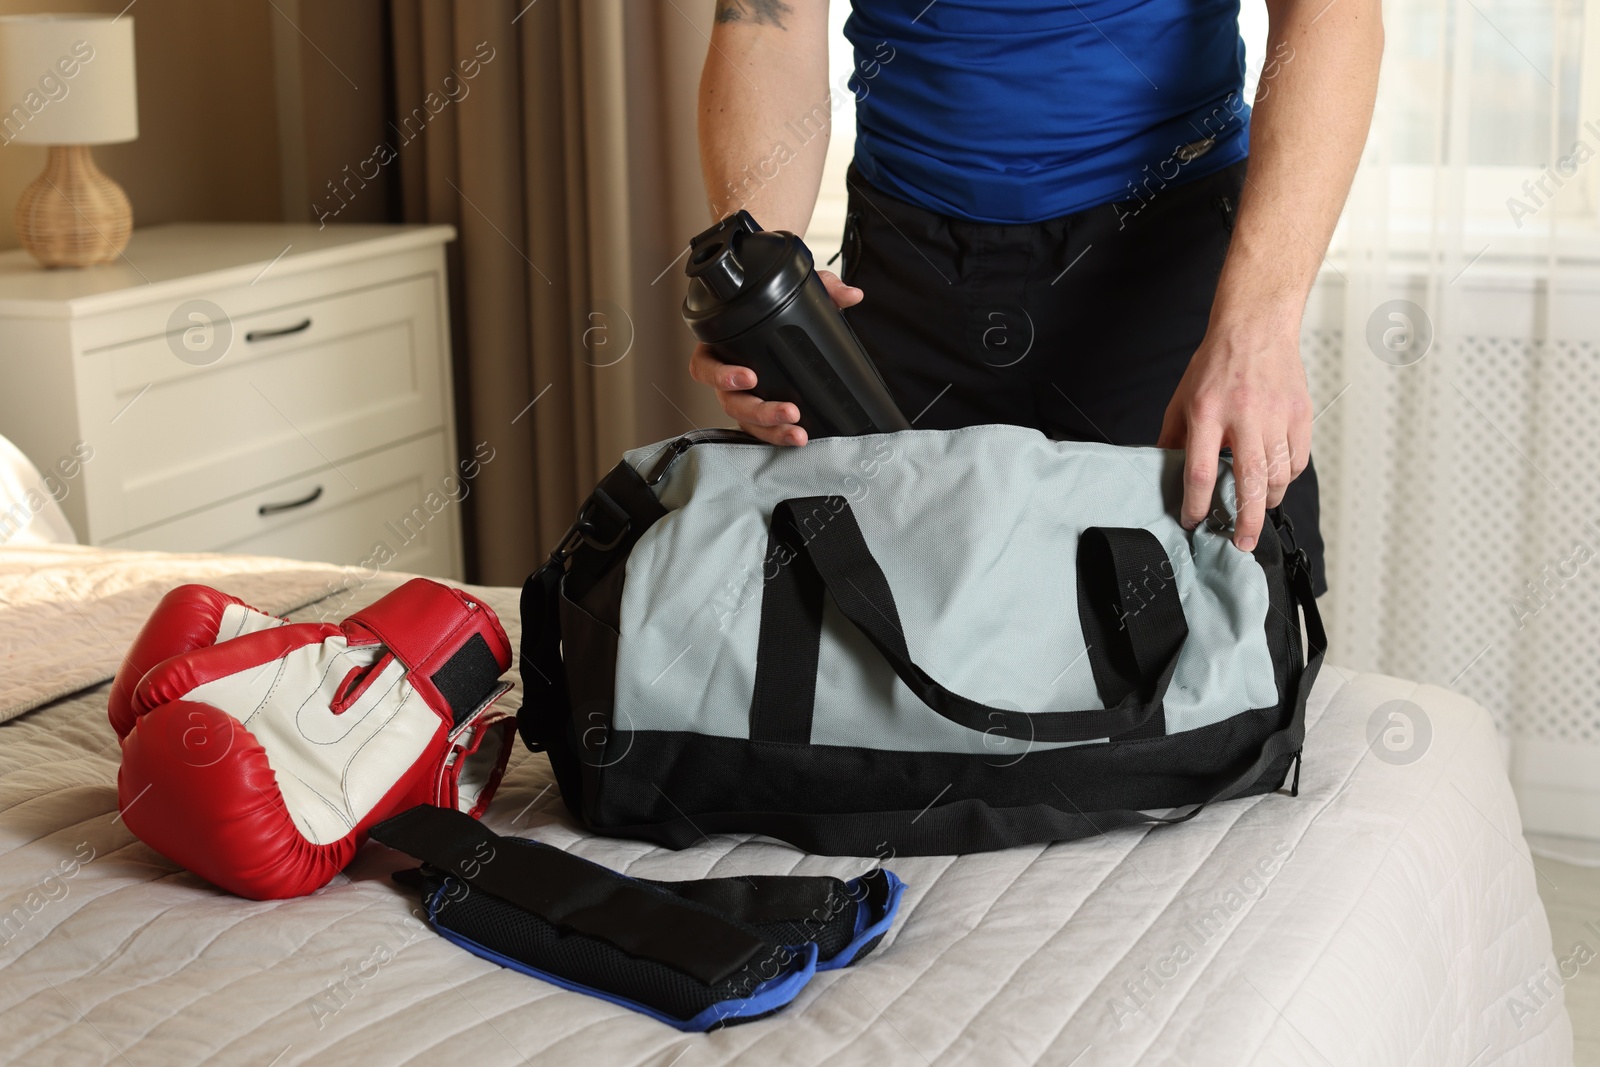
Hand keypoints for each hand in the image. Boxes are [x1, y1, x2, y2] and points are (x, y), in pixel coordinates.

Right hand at [689, 270, 862, 445]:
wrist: (794, 333)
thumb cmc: (781, 312)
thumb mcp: (801, 294)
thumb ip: (823, 288)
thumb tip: (851, 295)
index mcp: (723, 348)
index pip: (705, 365)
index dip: (721, 375)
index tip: (750, 377)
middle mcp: (727, 377)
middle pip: (729, 402)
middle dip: (758, 410)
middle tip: (788, 409)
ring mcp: (743, 399)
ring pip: (746, 421)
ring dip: (771, 428)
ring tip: (797, 431)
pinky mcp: (758, 416)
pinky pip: (762, 431)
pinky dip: (778, 436)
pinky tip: (797, 437)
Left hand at [1156, 324, 1311, 552]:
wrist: (1255, 327)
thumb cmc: (1216, 363)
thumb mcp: (1182, 398)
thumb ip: (1173, 437)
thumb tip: (1164, 472)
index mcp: (1207, 413)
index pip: (1200, 470)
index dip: (1196, 504)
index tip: (1193, 521)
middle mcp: (1243, 416)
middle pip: (1249, 481)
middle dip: (1247, 521)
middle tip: (1242, 544)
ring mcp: (1276, 415)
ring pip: (1278, 475)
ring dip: (1268, 501)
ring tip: (1257, 510)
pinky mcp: (1300, 413)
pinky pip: (1297, 459)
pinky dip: (1287, 477)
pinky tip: (1275, 479)